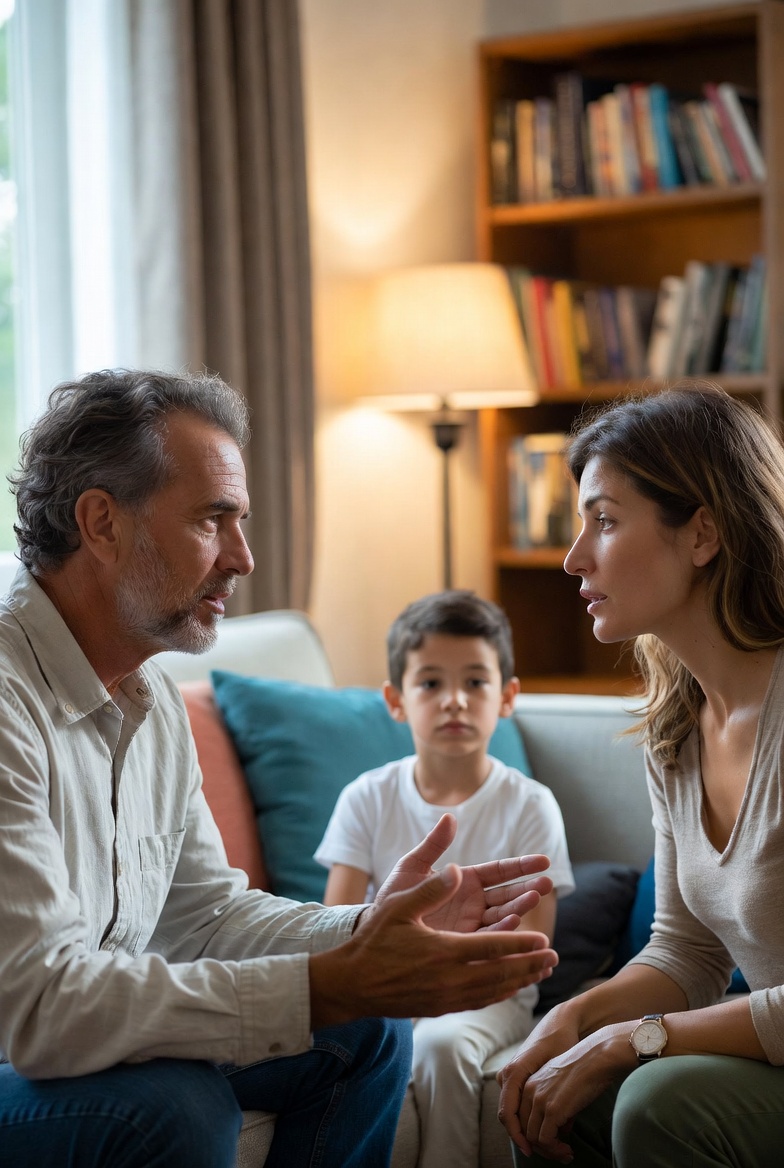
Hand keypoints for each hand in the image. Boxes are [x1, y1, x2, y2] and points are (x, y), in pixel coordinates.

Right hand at [309, 861, 557, 1027]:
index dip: (521, 944)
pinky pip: (479, 1001)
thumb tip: (457, 868)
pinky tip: (509, 988)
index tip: (544, 940)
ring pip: (493, 991)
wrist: (352, 984)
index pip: (493, 947)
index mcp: (444, 951)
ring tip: (540, 973)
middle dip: (530, 965)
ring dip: (519, 982)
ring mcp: (446, 997)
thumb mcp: (398, 906)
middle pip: (501, 974)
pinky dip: (499, 994)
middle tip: (554, 958)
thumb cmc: (374, 940)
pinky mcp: (440, 1007)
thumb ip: (430, 889)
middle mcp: (450, 978)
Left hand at [373, 813, 553, 932]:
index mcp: (465, 880)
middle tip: (547, 883)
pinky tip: (514, 924)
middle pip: (507, 894)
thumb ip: (433, 845)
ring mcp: (471, 924)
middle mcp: (473, 902)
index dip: (522, 867)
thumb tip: (448, 817)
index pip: (500, 872)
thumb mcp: (412, 866)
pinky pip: (488, 938)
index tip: (543, 861)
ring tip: (534, 899)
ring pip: (503, 915)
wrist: (378, 931)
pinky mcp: (465, 945)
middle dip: (528, 888)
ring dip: (520, 908)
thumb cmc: (394, 896)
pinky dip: (503, 932)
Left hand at [499, 1018, 634, 1162]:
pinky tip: (568, 1150)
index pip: (521, 1117)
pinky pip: (545, 1140)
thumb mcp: (562, 1084)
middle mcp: (529, 1091)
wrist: (596, 1058)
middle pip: (524, 1129)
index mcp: (529, 1083)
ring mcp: (539, 1100)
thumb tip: (562, 1128)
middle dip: (541, 1147)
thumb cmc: (585, 1069)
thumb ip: (556, 1104)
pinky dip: (555, 1150)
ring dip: (549, 1151)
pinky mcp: (552, 1109)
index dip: (533, 1134)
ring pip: (533, 1138)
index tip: (549, 1144)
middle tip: (559, 1152)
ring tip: (565, 1153)